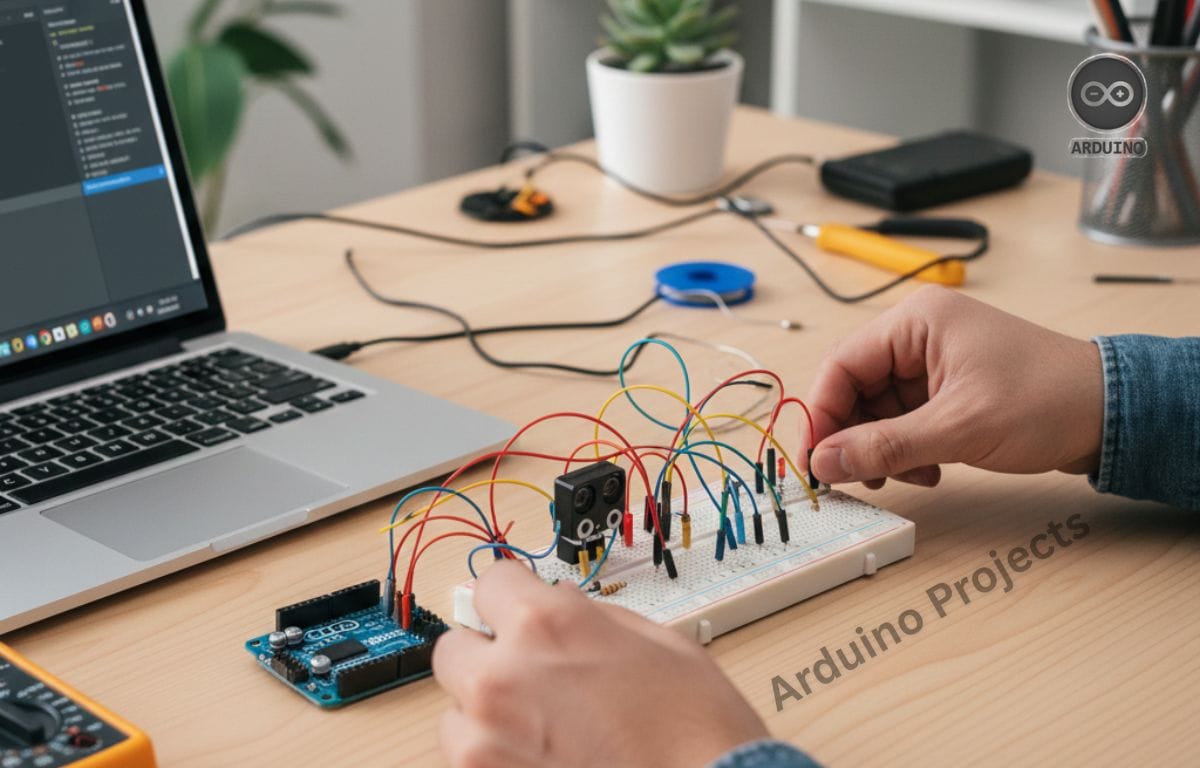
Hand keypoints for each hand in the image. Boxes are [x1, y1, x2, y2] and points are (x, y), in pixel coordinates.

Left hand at [432, 560, 768, 767]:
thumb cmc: (697, 731)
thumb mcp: (656, 641)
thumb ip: (590, 616)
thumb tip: (559, 606)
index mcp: (546, 624)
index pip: (490, 582)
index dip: (510, 595)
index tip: (513, 609)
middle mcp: (503, 677)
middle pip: (454, 647)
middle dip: (487, 655)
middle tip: (527, 674)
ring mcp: (486, 740)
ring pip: (454, 711)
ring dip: (485, 712)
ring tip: (540, 728)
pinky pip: (467, 759)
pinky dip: (495, 757)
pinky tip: (543, 757)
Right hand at [805, 286, 1103, 488]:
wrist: (1112, 415)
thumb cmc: (1049, 401)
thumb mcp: (958, 428)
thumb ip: (885, 447)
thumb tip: (825, 463)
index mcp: (917, 322)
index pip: (842, 364)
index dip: (822, 414)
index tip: (816, 460)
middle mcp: (918, 336)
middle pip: (855, 387)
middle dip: (853, 437)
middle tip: (854, 478)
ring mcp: (932, 362)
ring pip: (876, 410)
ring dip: (881, 449)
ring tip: (904, 478)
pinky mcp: (946, 389)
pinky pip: (903, 420)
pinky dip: (905, 450)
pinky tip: (927, 471)